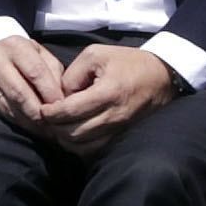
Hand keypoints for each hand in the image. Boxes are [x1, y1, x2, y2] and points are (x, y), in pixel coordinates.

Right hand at [0, 33, 72, 123]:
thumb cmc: (24, 56)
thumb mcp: (41, 54)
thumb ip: (53, 72)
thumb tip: (61, 98)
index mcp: (15, 47)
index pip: (35, 72)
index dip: (50, 92)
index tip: (62, 105)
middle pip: (20, 93)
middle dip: (40, 111)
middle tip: (55, 122)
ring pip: (11, 107)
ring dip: (32, 122)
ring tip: (48, 129)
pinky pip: (5, 113)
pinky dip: (22, 123)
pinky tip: (35, 127)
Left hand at [46, 42, 184, 154]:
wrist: (162, 75)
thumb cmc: (127, 62)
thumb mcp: (95, 54)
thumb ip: (72, 75)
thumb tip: (61, 98)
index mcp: (108, 92)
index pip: (70, 111)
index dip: (51, 113)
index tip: (44, 110)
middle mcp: (115, 115)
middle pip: (74, 134)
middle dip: (55, 128)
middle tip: (49, 119)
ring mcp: (120, 129)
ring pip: (83, 147)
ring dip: (66, 140)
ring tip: (60, 127)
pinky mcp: (123, 137)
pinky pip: (95, 150)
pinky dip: (81, 146)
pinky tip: (75, 134)